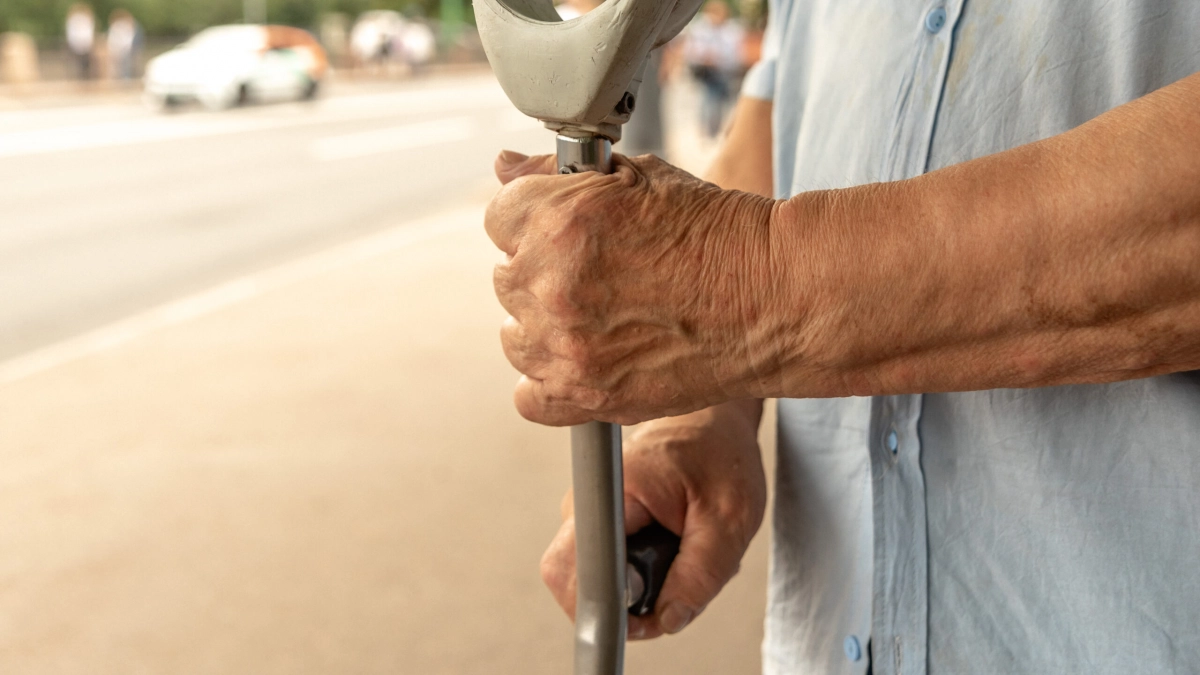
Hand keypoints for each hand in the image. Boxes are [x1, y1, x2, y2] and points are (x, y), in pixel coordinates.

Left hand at [487, 151, 777, 425]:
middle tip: (598, 274)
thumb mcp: (638, 176)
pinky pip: (529, 396)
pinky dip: (550, 382)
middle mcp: (551, 284)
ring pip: (514, 337)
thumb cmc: (714, 231)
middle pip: (506, 277)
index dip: (535, 220)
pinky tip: (586, 360)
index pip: (499, 217)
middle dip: (543, 271)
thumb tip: (503, 166)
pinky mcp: (587, 396)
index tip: (564, 231)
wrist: (774, 296)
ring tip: (600, 317)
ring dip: (544, 327)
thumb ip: (556, 173)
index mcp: (557, 221)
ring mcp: (566, 347)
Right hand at [539, 403, 766, 638]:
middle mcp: (590, 499)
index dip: (605, 602)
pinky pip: (611, 567)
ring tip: (683, 550)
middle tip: (683, 574)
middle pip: (584, 581)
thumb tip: (668, 620)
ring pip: (601, 579)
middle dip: (635, 598)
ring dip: (646, 584)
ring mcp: (590, 511)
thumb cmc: (721, 455)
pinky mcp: (599, 520)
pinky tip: (673, 545)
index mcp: (615, 489)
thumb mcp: (730, 519)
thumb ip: (700, 574)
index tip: (643, 609)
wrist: (713, 421)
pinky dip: (645, 570)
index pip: (573, 566)